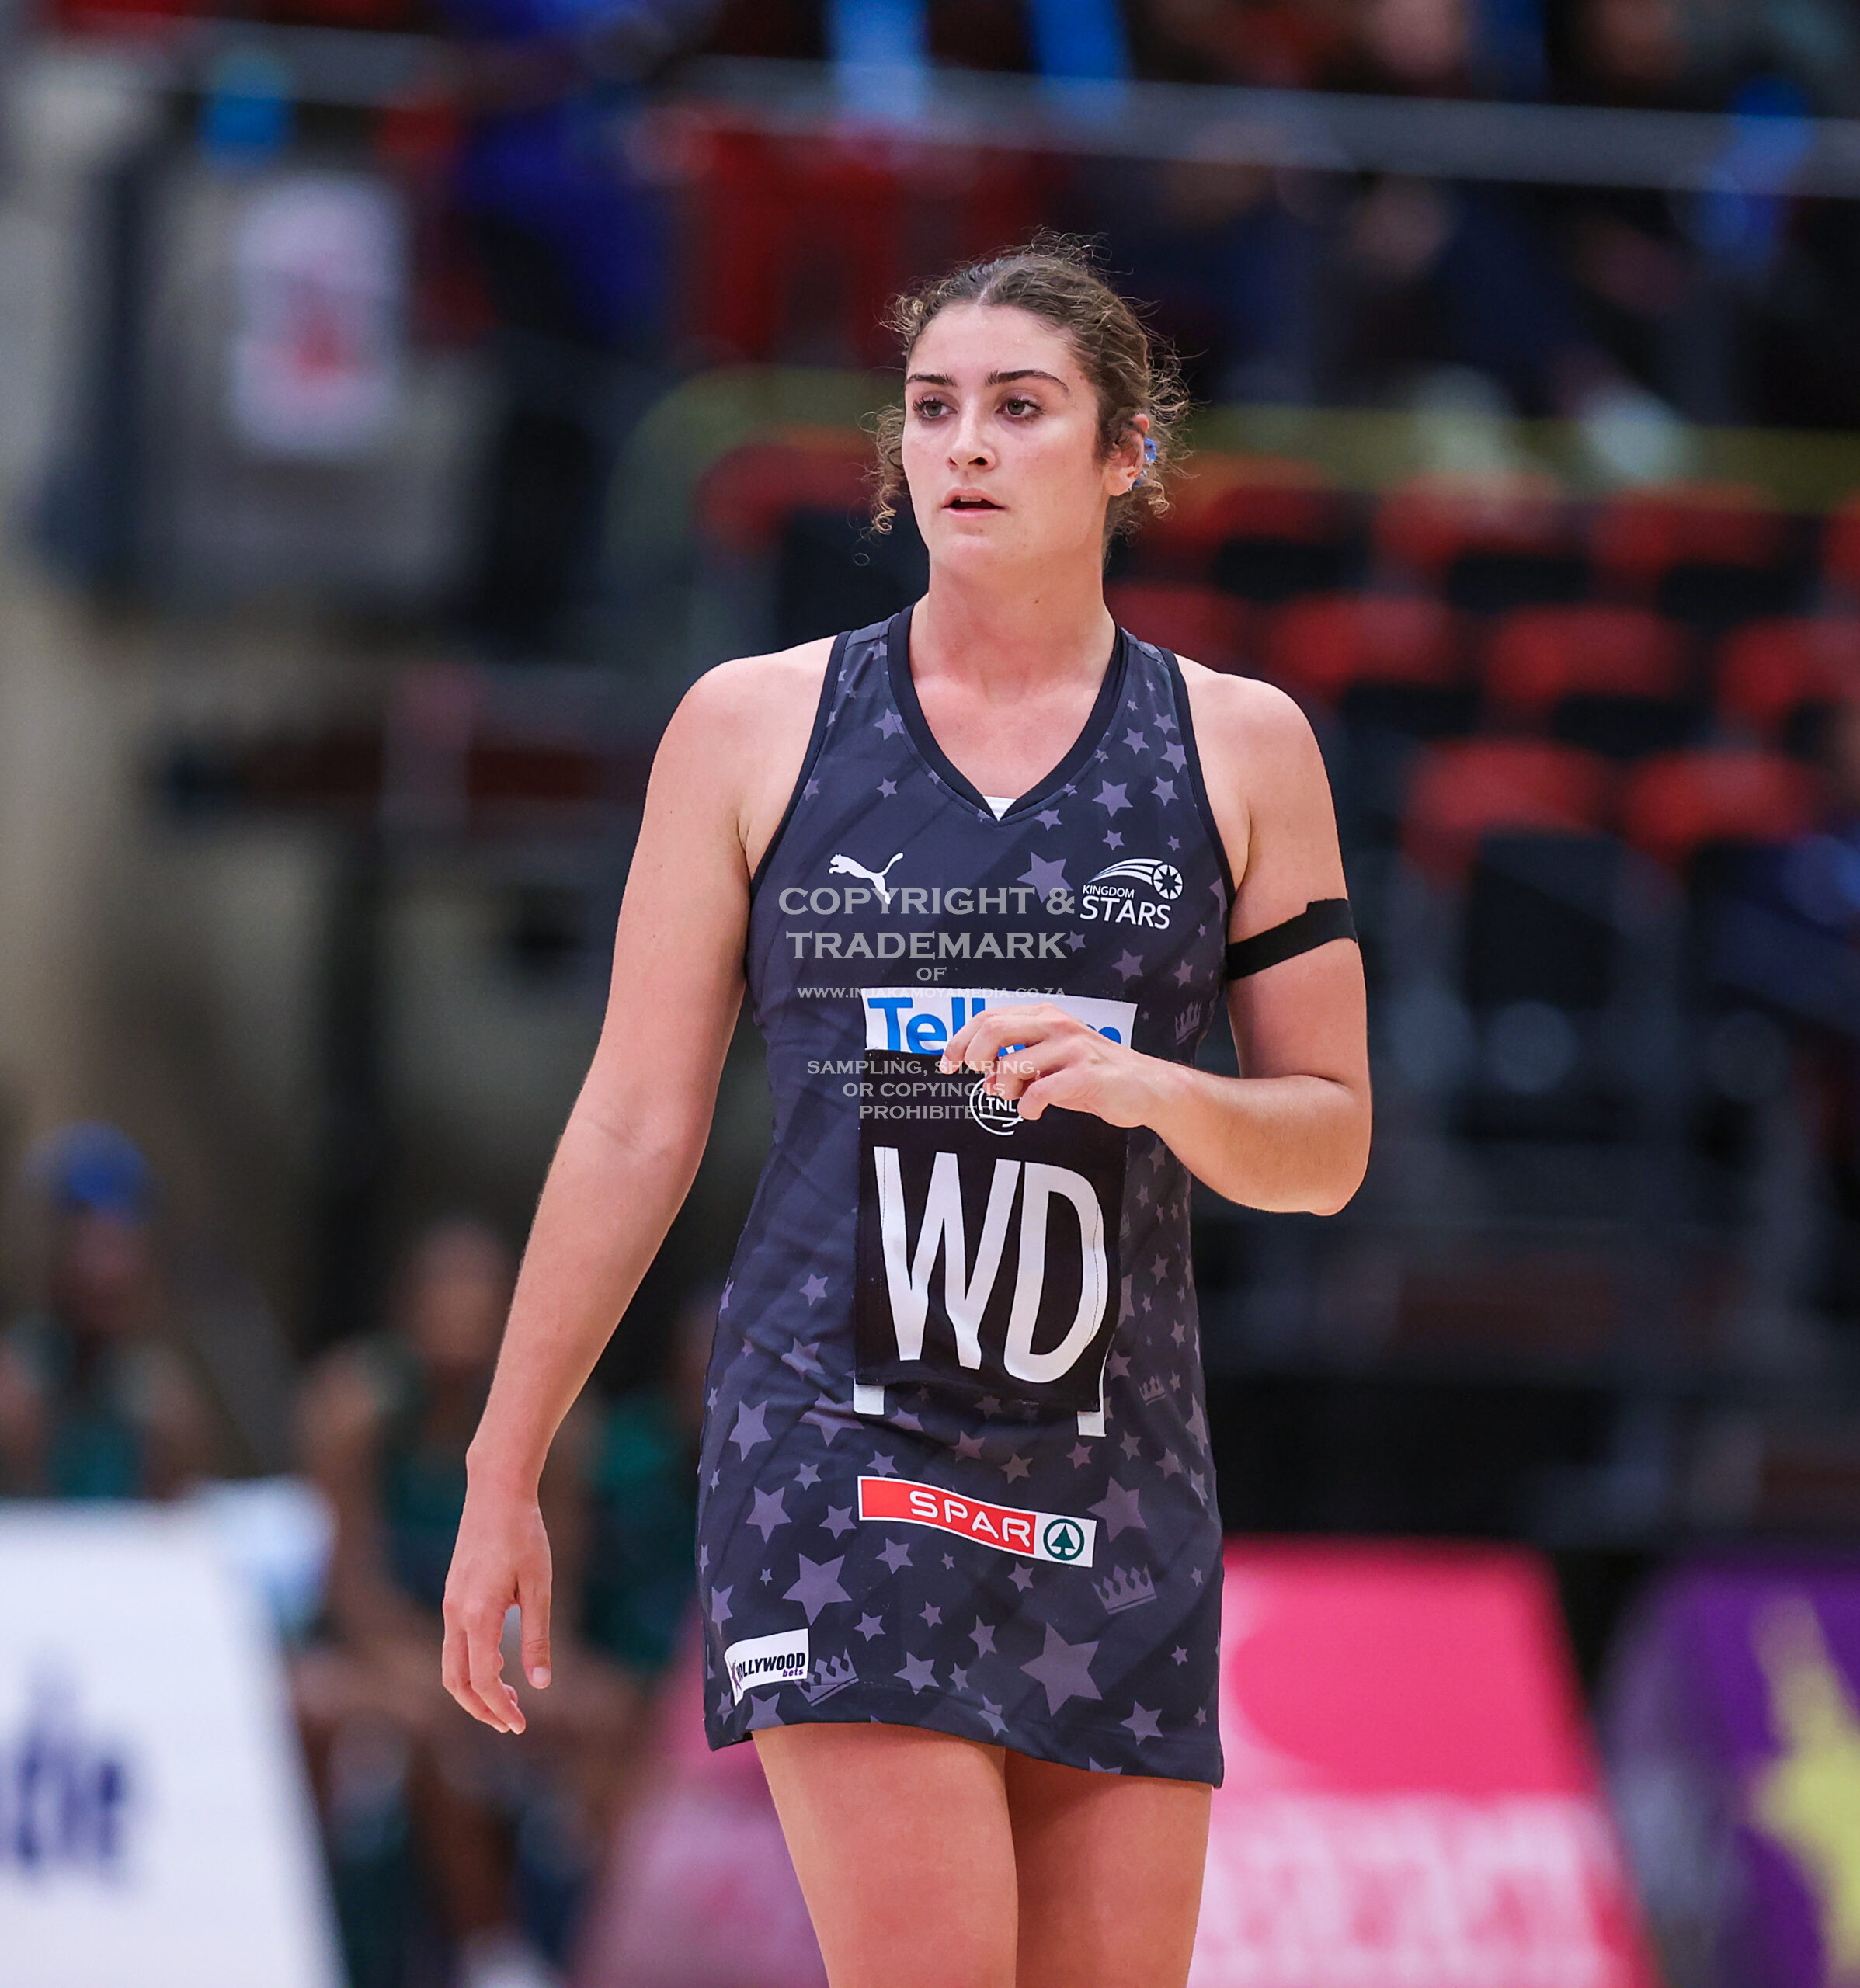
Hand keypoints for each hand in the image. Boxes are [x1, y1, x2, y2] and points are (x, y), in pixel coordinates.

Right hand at [441, 1483, 552, 1733]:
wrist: (496, 1493)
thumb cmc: (524, 1535)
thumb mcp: (539, 1586)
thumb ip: (537, 1635)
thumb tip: (540, 1684)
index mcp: (478, 1615)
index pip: (483, 1680)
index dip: (500, 1708)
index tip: (520, 1724)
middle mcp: (456, 1614)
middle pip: (456, 1681)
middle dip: (481, 1708)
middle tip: (512, 1723)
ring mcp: (450, 1604)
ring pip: (451, 1664)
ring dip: (474, 1689)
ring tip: (508, 1698)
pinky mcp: (453, 1594)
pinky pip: (454, 1644)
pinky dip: (471, 1665)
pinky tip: (499, 1663)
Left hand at [938, 1001, 1165, 1128]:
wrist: (1146, 1087)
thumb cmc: (1093, 1073)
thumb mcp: (1052, 1059)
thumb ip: (1019, 1058)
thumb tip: (984, 1074)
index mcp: (1045, 1015)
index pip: (988, 1017)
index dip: (960, 1041)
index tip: (946, 1064)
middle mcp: (1057, 1024)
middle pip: (994, 1029)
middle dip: (975, 1057)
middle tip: (981, 1080)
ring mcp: (1073, 1048)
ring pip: (1013, 1064)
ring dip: (1004, 1089)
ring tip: (1016, 1098)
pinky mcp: (1086, 1074)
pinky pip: (1040, 1091)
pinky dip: (1028, 1106)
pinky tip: (1034, 1111)